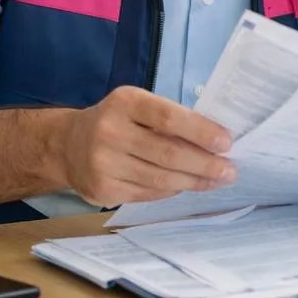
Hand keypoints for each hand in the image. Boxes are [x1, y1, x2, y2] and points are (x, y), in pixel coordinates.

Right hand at [56, 86, 235, 205]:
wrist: (67, 145)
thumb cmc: (117, 121)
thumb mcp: (137, 106)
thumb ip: (170, 118)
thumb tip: (216, 141)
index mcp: (124, 103)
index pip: (168, 117)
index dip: (200, 131)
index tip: (226, 142)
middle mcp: (110, 132)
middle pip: (168, 153)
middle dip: (205, 164)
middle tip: (230, 170)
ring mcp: (103, 164)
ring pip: (160, 179)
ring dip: (194, 181)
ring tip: (217, 180)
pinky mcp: (103, 189)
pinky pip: (148, 193)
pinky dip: (173, 191)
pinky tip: (189, 186)